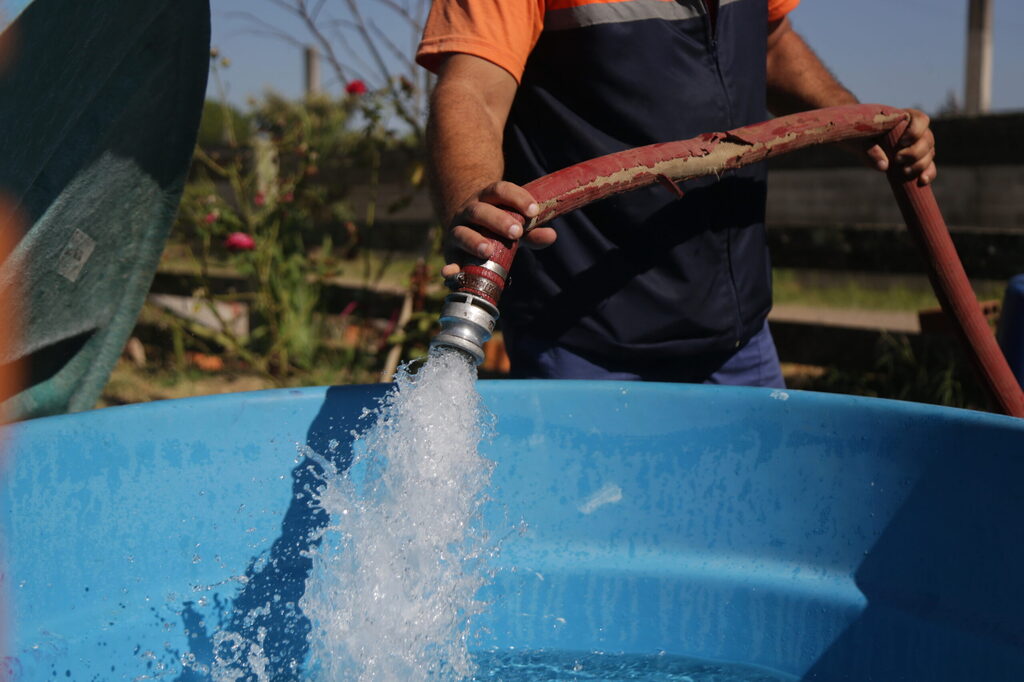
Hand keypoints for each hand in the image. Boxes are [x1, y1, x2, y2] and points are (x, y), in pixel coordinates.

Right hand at [440, 181, 556, 277]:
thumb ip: (532, 231)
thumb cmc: (498, 225)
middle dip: (498, 220)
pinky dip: (449, 267)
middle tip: (517, 232)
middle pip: (480, 211)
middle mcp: (469, 210)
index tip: (534, 211)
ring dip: (474, 241)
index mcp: (488, 198)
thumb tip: (551, 235)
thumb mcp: (516, 224)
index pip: (500, 190)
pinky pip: (449, 259)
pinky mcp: (450, 251)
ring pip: (462, 232)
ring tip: (487, 251)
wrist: (468, 225)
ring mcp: (457, 230)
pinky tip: (451, 273)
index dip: (517, 198)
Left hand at [863, 108, 936, 185]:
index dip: (916, 131)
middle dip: (915, 152)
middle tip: (897, 159)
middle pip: (927, 140)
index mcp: (906, 118)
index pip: (921, 120)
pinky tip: (922, 181)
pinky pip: (929, 167)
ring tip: (905, 172)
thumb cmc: (860, 135)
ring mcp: (919, 147)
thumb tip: (884, 166)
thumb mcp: (859, 138)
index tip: (902, 142)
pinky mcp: (917, 162)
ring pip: (929, 154)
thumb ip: (869, 148)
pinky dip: (928, 174)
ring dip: (920, 165)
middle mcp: (917, 132)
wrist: (858, 141)